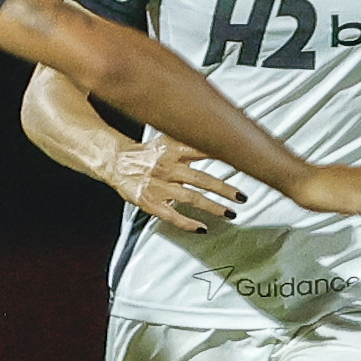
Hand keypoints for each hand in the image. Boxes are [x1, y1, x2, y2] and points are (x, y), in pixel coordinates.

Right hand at [110, 134, 242, 232]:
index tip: (244, 163)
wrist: (116, 162)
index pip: (202, 151)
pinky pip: (171, 215)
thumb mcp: (168, 139)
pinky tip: (202, 228)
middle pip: (201, 179)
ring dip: (213, 207)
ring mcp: (159, 186)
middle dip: (224, 189)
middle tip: (242, 197)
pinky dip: (187, 223)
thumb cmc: (147, 152)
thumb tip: (219, 132)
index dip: (223, 157)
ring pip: (191, 198)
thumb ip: (192, 139)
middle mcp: (168, 167)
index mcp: (173, 150)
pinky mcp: (150, 202)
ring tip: (230, 213)